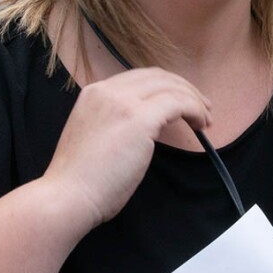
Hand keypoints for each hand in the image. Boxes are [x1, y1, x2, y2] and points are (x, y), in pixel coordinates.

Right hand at [44, 67, 211, 226]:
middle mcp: (107, 90)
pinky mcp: (139, 119)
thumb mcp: (95, 138)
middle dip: (183, 88)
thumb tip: (145, 130)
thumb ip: (116, 124)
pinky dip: (194, 109)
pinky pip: (178, 102)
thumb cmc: (79, 182)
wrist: (66, 196)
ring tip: (206, 118)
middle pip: (157, 76)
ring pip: (170, 86)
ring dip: (193, 98)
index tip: (180, 103)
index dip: (164, 86)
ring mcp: (123, 102)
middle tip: (202, 107)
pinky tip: (201, 125)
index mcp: (94, 93)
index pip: (138, 78)